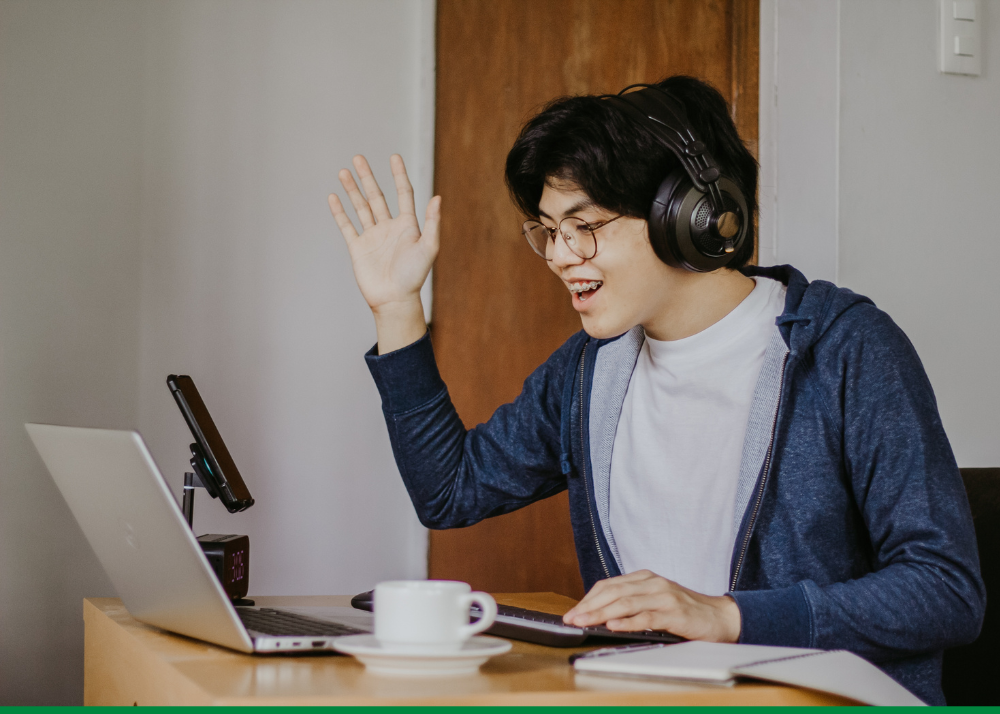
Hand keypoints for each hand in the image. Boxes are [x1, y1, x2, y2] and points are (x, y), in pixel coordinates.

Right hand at [329, 154, 439, 352]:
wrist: (394, 300)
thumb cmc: (414, 276)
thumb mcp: (429, 248)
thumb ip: (433, 223)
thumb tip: (438, 197)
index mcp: (407, 225)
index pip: (403, 193)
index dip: (399, 175)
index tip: (394, 157)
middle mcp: (388, 228)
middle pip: (376, 196)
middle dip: (367, 177)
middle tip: (358, 157)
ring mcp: (372, 237)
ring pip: (360, 207)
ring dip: (352, 190)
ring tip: (343, 171)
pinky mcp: (358, 248)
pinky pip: (347, 226)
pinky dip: (340, 212)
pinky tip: (333, 197)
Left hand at [562, 569, 741, 642]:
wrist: (720, 617)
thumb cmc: (685, 611)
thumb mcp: (655, 600)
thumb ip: (632, 602)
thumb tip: (599, 614)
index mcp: (645, 578)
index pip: (608, 585)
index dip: (588, 598)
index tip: (572, 612)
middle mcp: (652, 583)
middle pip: (613, 592)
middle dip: (589, 606)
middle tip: (572, 619)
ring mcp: (664, 596)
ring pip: (626, 602)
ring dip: (601, 613)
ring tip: (585, 622)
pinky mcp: (674, 612)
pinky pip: (646, 617)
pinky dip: (628, 622)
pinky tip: (614, 627)